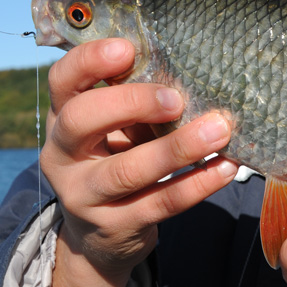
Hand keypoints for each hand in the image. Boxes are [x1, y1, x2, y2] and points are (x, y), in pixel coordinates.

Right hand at [40, 38, 237, 286]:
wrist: (100, 237)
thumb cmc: (116, 160)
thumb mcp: (115, 129)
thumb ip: (135, 101)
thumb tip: (191, 71)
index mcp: (61, 118)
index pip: (62, 80)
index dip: (89, 60)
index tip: (128, 49)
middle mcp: (62, 156)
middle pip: (80, 120)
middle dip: (130, 102)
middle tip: (176, 98)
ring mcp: (83, 196)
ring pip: (126, 170)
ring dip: (177, 148)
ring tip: (218, 130)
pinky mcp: (115, 227)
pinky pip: (160, 203)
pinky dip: (196, 184)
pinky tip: (224, 168)